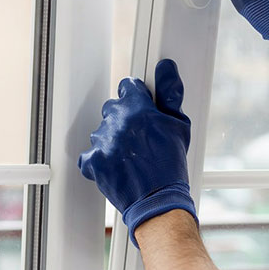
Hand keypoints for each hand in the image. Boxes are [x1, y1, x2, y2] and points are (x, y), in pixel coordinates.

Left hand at [78, 59, 196, 246]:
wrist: (158, 201)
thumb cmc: (171, 166)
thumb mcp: (179, 126)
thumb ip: (170, 93)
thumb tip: (165, 68)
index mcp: (139, 109)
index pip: (128, 86)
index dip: (136, 96)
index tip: (140, 106)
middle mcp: (118, 122)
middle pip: (113, 107)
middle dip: (124, 118)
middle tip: (139, 136)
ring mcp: (103, 142)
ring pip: (102, 130)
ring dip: (112, 138)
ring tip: (130, 154)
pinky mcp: (93, 161)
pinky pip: (90, 153)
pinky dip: (99, 159)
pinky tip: (116, 165)